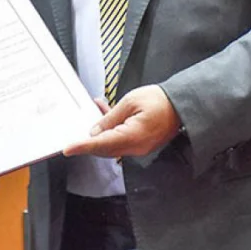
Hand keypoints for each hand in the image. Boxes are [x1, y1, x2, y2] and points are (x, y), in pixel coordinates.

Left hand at [64, 85, 181, 158]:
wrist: (182, 104)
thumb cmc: (159, 100)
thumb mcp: (130, 102)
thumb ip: (110, 118)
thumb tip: (95, 132)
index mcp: (133, 136)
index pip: (101, 144)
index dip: (83, 146)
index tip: (68, 149)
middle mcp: (136, 147)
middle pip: (105, 148)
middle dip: (87, 143)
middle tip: (72, 135)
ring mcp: (139, 147)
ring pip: (111, 145)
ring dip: (98, 134)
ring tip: (90, 115)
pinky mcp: (141, 143)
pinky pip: (120, 140)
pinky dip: (110, 131)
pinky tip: (104, 114)